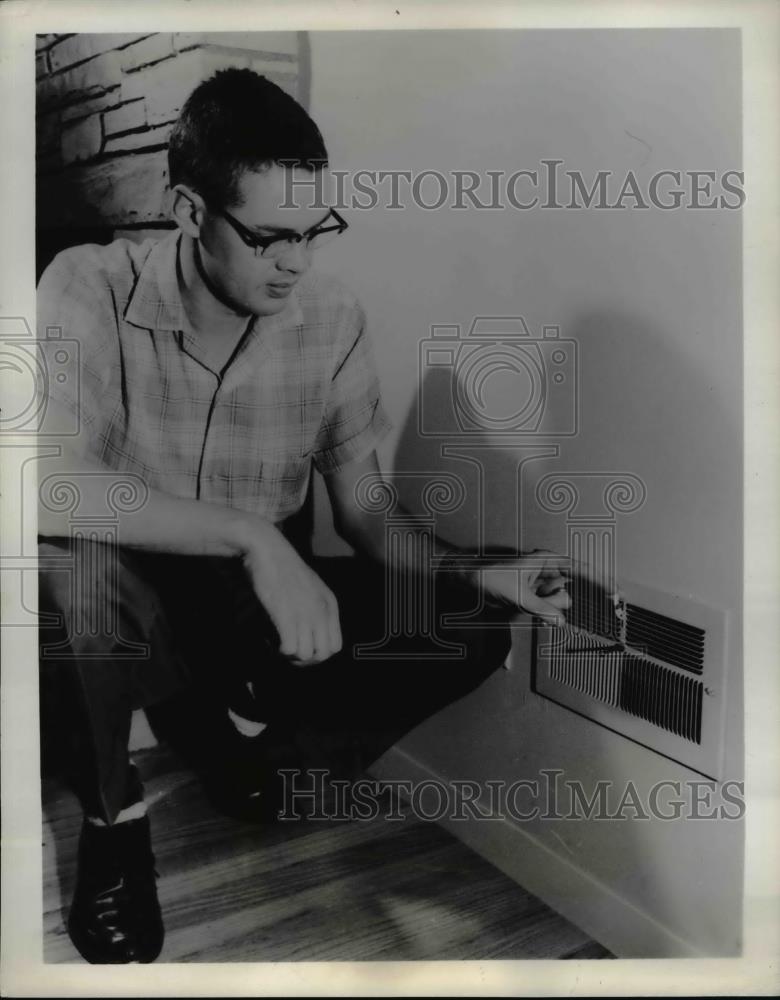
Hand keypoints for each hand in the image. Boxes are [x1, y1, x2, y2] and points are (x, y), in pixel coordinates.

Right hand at [241, 521, 341, 664]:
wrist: (268, 550)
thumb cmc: (284, 567)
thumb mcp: (311, 587)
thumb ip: (316, 608)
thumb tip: (311, 633)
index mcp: (330, 605)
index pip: (336, 645)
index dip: (319, 653)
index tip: (303, 648)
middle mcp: (321, 611)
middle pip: (324, 654)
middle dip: (306, 660)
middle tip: (290, 652)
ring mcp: (305, 614)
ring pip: (306, 655)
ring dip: (291, 656)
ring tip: (280, 644)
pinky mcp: (286, 615)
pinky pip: (290, 648)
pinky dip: (279, 650)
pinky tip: (272, 640)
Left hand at [479, 548, 614, 626]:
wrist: (473, 584)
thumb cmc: (492, 577)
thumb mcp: (518, 594)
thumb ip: (541, 608)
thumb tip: (560, 620)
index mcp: (547, 560)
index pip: (581, 570)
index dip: (600, 580)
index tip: (615, 592)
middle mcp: (548, 572)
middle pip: (568, 591)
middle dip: (555, 600)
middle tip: (534, 596)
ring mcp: (542, 586)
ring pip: (558, 603)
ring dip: (545, 608)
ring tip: (523, 599)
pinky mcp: (536, 598)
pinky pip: (548, 610)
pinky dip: (543, 613)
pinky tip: (528, 608)